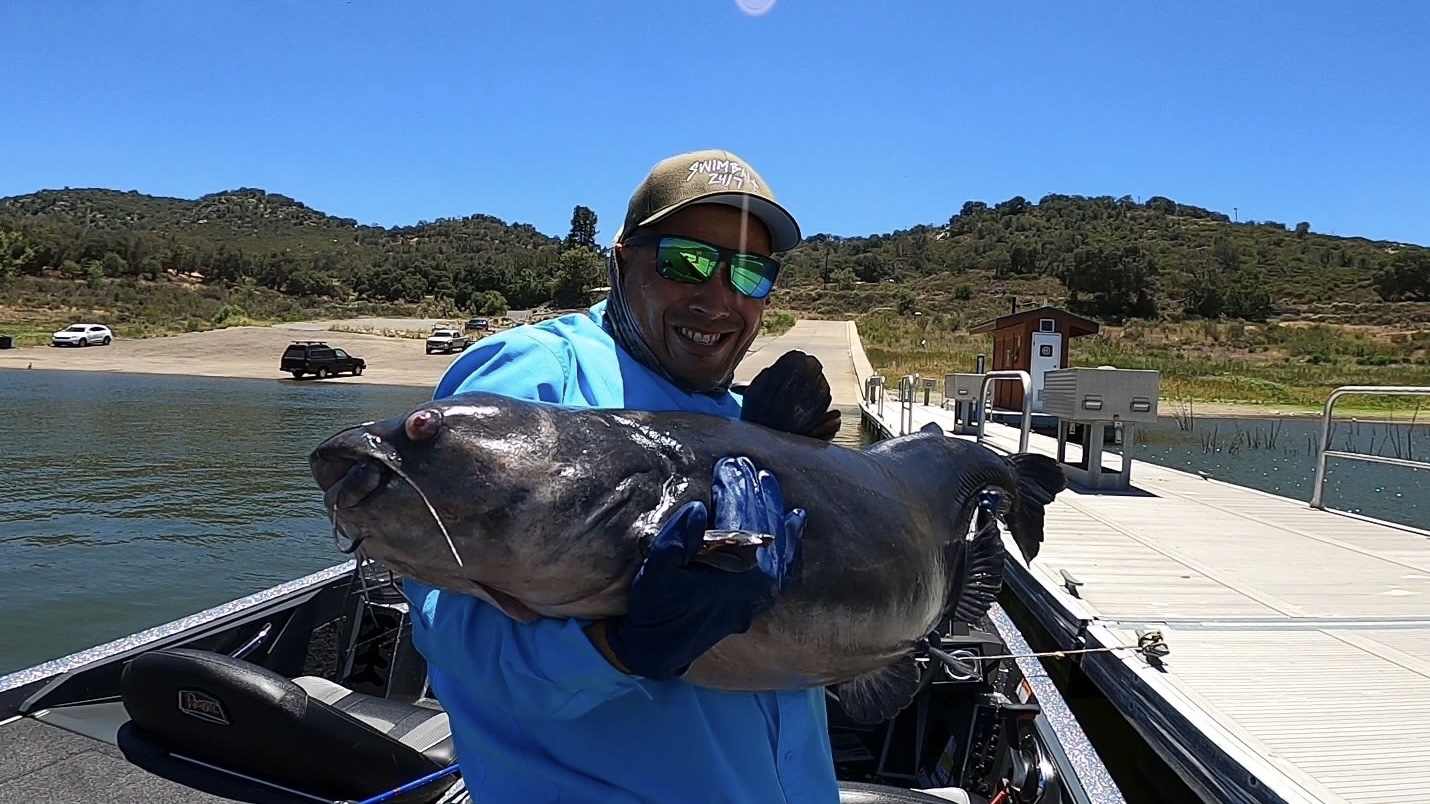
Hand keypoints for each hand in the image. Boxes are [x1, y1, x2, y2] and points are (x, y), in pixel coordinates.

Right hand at [603, 456, 806, 680]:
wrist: (660, 649)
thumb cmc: (655, 607)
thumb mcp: (657, 571)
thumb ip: (678, 539)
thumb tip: (700, 508)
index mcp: (735, 572)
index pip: (741, 518)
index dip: (735, 488)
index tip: (728, 464)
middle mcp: (758, 582)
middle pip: (762, 524)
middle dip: (752, 491)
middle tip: (743, 464)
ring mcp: (764, 592)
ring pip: (777, 538)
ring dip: (771, 506)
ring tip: (765, 479)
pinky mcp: (761, 597)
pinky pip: (785, 562)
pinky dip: (791, 538)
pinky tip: (796, 517)